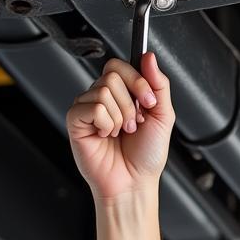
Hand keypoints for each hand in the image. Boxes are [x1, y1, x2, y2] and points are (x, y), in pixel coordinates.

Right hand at [66, 52, 174, 202]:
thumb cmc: (146, 154)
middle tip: (134, 123)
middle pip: (112, 75)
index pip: (121, 65)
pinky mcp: (76, 121)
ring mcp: (88, 107)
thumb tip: (149, 57)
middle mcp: (104, 97)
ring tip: (121, 133)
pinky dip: (105, 123)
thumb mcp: (163, 115)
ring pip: (103, 91)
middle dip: (131, 103)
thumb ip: (159, 84)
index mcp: (123, 93)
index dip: (137, 80)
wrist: (134, 182)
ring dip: (120, 117)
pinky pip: (92, 107)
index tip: (149, 102)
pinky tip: (106, 135)